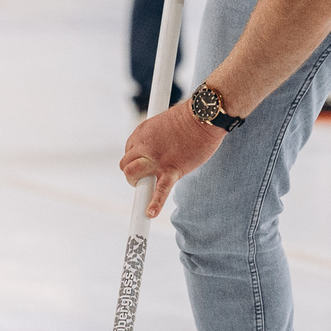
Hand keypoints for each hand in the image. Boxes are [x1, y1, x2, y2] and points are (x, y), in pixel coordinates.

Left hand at [119, 101, 225, 218]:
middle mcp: (144, 146)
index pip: (129, 151)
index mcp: (142, 133)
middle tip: (144, 178)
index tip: (144, 163)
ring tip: (144, 189)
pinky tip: (150, 213)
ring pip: (133, 175)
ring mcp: (156, 159)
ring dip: (136, 184)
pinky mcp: (172, 169)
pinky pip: (160, 189)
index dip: (136, 159)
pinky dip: (154, 203)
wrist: (204, 116)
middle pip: (126, 165)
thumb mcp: (164, 123)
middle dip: (132, 173)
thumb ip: (158, 138)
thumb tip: (162, 151)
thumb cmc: (190, 118)